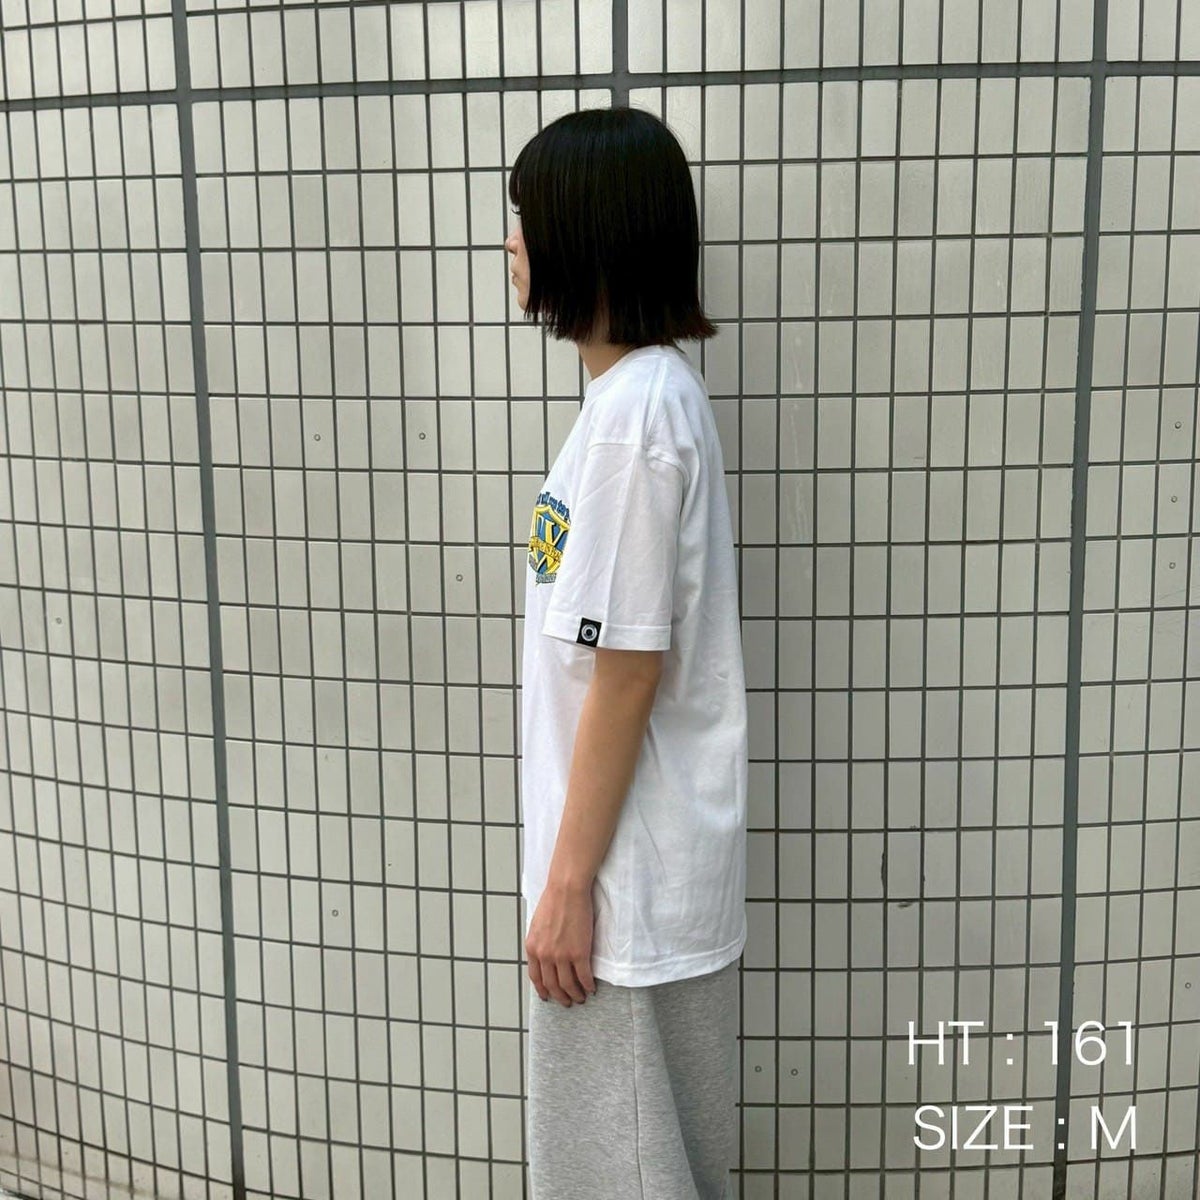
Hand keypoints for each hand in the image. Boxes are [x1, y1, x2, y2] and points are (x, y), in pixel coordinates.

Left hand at [525, 878, 597, 1006]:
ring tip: (581, 997)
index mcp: (532, 948)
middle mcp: (545, 955)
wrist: (566, 889)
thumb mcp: (537, 925)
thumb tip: (544, 954)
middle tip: (567, 1002)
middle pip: (552, 985)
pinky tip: (592, 988)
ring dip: (575, 995)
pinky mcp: (579, 952)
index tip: (548, 996)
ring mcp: (562, 955)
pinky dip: (588, 985)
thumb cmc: (553, 900)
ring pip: (568, 985)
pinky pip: (584, 977)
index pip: (536, 977)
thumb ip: (539, 942)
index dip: (543, 990)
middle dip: (560, 997)